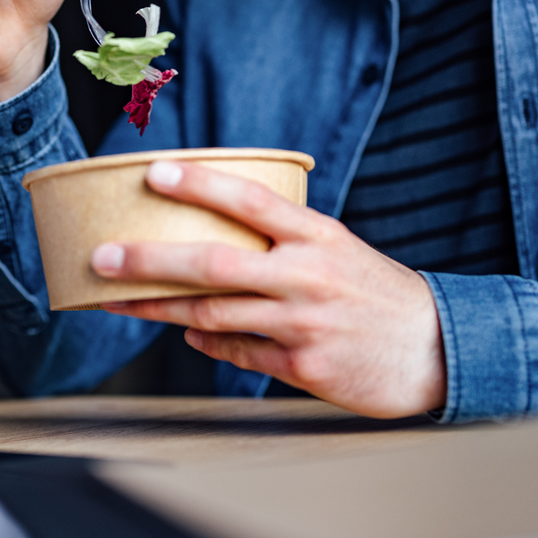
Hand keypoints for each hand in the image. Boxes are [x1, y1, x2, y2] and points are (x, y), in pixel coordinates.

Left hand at [92, 161, 446, 417]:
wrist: (435, 348)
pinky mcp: (303, 365)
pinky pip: (236, 350)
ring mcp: (303, 323)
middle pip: (213, 264)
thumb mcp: (336, 246)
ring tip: (116, 299)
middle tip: (102, 257)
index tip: (152, 173)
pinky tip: (185, 332)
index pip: (249, 200)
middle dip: (149, 260)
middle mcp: (307, 275)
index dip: (199, 184)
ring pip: (213, 313)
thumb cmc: (374, 291)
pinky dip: (205, 341)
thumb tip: (211, 228)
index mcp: (317, 235)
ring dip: (158, 308)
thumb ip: (281, 236)